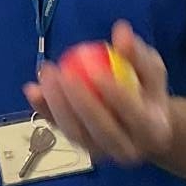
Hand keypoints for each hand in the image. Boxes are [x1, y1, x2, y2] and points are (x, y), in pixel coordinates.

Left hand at [26, 20, 173, 167]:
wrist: (143, 127)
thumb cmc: (148, 91)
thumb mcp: (151, 69)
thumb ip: (137, 53)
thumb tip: (121, 31)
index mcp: (153, 131)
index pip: (133, 114)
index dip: (114, 93)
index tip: (96, 69)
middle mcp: (128, 150)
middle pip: (101, 130)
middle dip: (79, 102)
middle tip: (64, 73)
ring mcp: (102, 154)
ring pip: (77, 134)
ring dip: (57, 105)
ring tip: (47, 74)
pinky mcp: (81, 151)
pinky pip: (61, 130)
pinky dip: (45, 111)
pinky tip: (32, 89)